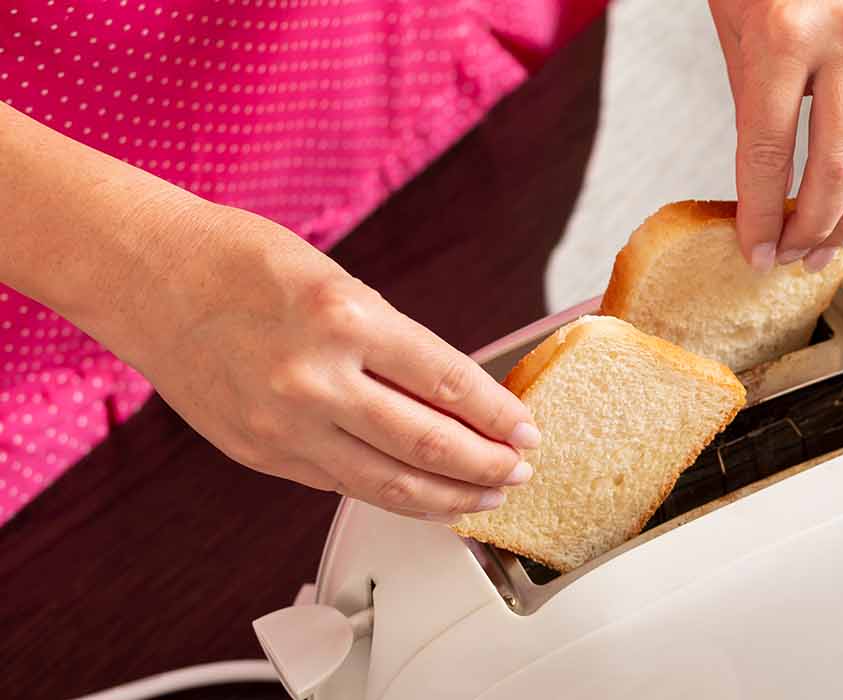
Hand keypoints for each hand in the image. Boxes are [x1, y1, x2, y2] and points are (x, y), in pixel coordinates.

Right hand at [104, 203, 537, 522]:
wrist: (148, 276)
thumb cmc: (243, 263)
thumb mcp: (340, 283)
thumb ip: (395, 344)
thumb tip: (458, 398)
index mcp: (346, 318)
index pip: (449, 382)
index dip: (499, 415)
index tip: (528, 429)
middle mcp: (315, 378)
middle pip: (427, 443)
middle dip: (487, 465)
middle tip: (519, 470)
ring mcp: (283, 424)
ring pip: (387, 483)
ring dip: (448, 497)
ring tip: (485, 496)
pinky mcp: (259, 454)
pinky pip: (341, 485)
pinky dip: (390, 495)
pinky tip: (421, 497)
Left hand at [709, 0, 842, 272]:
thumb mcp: (735, 20)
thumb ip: (750, 96)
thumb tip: (760, 179)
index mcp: (785, 35)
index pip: (771, 153)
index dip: (762, 214)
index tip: (753, 251)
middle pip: (840, 167)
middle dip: (814, 228)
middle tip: (791, 261)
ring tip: (826, 250)